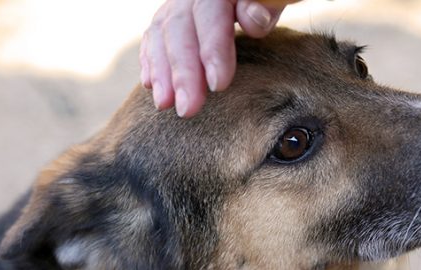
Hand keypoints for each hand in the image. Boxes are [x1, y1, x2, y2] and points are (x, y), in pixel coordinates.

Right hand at [142, 0, 297, 117]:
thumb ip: (269, 3)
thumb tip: (252, 21)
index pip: (212, 12)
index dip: (212, 48)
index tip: (218, 85)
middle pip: (180, 26)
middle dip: (182, 71)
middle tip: (188, 109)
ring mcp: (181, 3)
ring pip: (161, 32)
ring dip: (161, 71)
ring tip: (165, 104)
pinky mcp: (172, 17)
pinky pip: (154, 36)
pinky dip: (151, 61)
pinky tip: (151, 87)